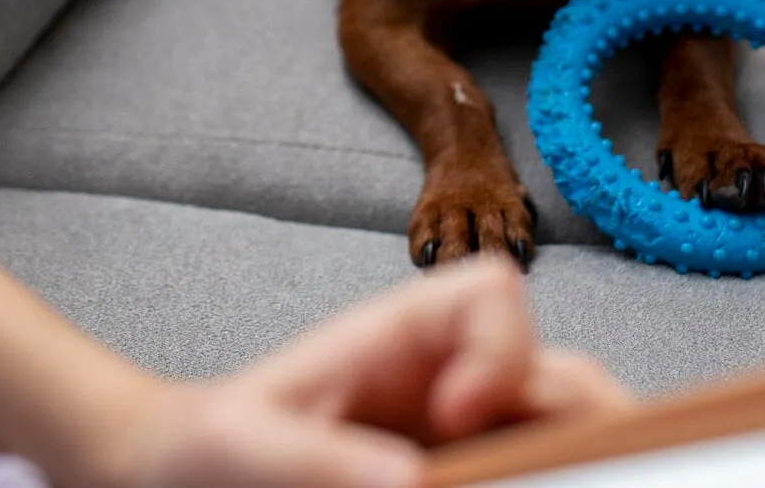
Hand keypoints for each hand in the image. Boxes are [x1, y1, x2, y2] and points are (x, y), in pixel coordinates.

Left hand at [117, 256, 631, 487]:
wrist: (181, 483)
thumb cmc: (205, 451)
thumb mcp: (241, 451)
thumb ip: (314, 463)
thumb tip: (407, 483)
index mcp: (401, 337)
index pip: (492, 296)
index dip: (500, 348)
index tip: (459, 417)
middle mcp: (450, 381)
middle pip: (560, 376)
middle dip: (583, 422)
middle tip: (567, 479)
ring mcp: (468, 439)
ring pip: (565, 437)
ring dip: (573, 466)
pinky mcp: (466, 479)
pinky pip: (532, 476)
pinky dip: (543, 485)